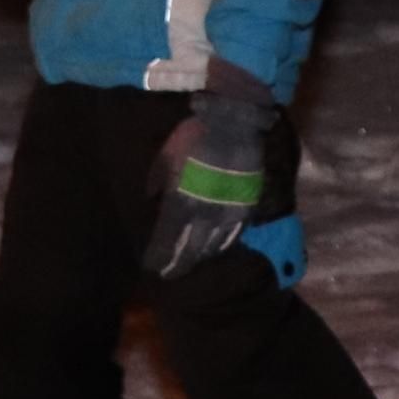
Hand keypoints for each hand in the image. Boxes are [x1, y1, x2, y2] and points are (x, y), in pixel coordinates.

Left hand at [144, 85, 278, 278]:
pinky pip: (235, 233)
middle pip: (190, 247)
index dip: (159, 254)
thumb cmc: (195, 136)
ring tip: (190, 266)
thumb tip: (152, 201)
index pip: (168, 237)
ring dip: (200, 257)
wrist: (234, 122)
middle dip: (178, 263)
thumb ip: (158, 181)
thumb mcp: (167, 155)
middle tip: (169, 276)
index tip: (152, 267)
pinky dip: (223, 245)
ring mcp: (228, 211)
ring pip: (213, 244)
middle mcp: (205, 211)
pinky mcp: (246, 205)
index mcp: (183, 199)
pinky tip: (217, 250)